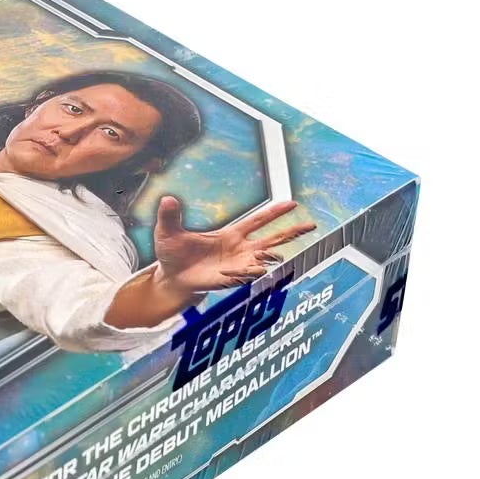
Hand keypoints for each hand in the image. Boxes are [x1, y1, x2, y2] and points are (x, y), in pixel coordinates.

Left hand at [151, 196, 314, 294]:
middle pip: (272, 239)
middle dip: (292, 232)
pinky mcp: (233, 280)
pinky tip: (253, 269)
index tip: (293, 203)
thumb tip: (167, 198)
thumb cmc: (173, 254)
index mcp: (230, 234)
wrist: (170, 278)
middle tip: (312, 225)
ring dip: (271, 258)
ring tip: (276, 257)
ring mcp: (239, 265)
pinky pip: (250, 275)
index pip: (258, 220)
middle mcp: (240, 249)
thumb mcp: (169, 232)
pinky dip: (252, 272)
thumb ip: (170, 216)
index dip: (275, 212)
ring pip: (265, 260)